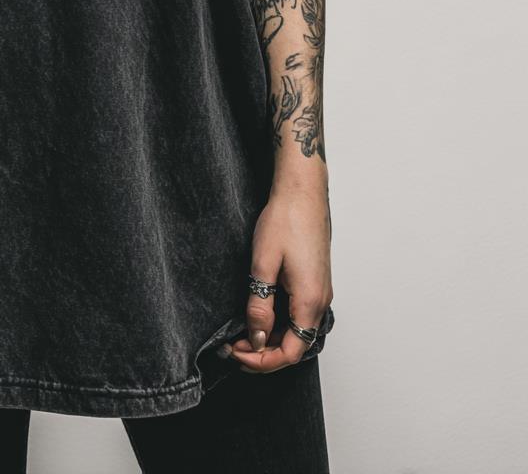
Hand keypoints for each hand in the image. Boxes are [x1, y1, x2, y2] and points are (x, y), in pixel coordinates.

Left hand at [226, 184, 332, 373]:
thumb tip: (257, 338)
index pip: (290, 352)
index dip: (262, 361)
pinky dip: (279, 323)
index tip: (236, 353)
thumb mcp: (263, 264)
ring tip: (241, 333)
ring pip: (297, 331)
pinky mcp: (315, 282)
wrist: (302, 192)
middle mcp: (321, 301)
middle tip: (232, 346)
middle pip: (295, 346)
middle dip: (263, 353)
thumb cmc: (285, 220)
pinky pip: (299, 315)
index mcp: (310, 301)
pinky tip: (259, 315)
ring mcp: (320, 291)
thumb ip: (260, 305)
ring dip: (271, 338)